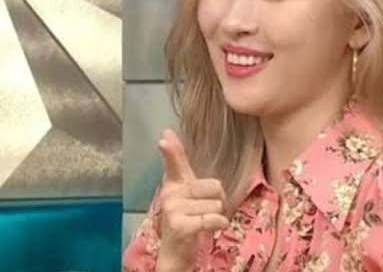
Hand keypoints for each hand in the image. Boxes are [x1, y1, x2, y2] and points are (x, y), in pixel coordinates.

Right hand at [155, 129, 228, 271]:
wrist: (176, 250)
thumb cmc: (185, 216)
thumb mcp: (185, 189)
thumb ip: (179, 162)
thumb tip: (166, 132)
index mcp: (173, 183)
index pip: (174, 163)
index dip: (171, 150)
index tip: (163, 139)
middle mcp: (170, 194)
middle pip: (215, 187)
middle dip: (217, 201)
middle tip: (203, 212)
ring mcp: (173, 210)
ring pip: (217, 205)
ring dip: (217, 215)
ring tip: (202, 222)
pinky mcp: (181, 226)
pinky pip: (213, 219)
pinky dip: (219, 224)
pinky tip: (211, 228)